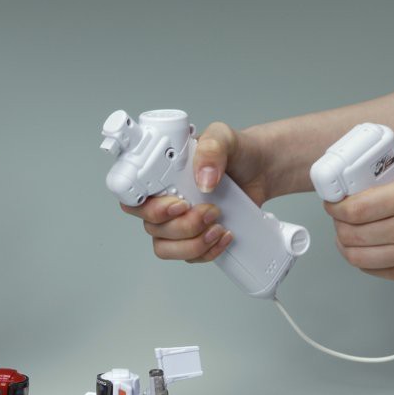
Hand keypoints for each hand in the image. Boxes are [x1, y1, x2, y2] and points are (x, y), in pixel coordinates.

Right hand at [119, 122, 269, 262]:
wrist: (261, 170)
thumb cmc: (237, 151)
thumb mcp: (223, 137)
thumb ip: (211, 150)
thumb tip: (203, 179)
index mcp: (160, 175)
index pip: (132, 198)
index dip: (146, 208)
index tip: (176, 204)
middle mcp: (164, 200)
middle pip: (151, 227)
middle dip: (181, 225)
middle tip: (209, 210)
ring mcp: (178, 222)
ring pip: (165, 247)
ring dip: (192, 243)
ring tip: (217, 226)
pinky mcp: (195, 237)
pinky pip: (189, 256)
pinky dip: (207, 251)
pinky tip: (224, 235)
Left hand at [324, 149, 393, 280]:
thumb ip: (382, 164)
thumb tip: (346, 171)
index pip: (356, 208)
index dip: (335, 206)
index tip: (332, 202)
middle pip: (352, 235)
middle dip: (337, 225)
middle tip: (339, 217)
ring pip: (358, 257)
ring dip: (344, 244)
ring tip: (347, 232)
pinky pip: (374, 271)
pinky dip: (362, 259)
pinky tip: (364, 247)